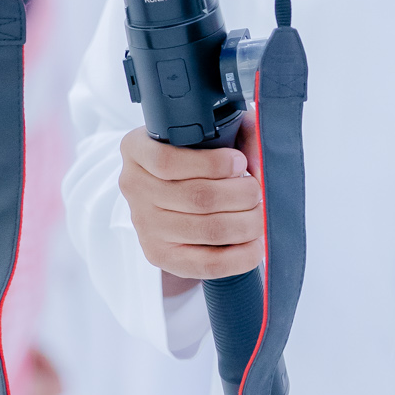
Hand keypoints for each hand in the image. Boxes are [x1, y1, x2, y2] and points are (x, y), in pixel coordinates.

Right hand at [119, 115, 262, 281]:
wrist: (171, 191)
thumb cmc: (195, 154)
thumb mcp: (209, 131)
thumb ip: (239, 131)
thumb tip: (259, 157)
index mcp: (137, 150)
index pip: (168, 162)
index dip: (213, 164)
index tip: (240, 163)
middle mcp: (135, 188)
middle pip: (198, 197)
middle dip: (242, 195)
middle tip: (258, 191)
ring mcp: (145, 225)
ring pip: (207, 229)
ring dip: (246, 222)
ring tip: (259, 213)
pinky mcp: (159, 255)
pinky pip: (206, 263)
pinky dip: (239, 256)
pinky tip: (254, 244)